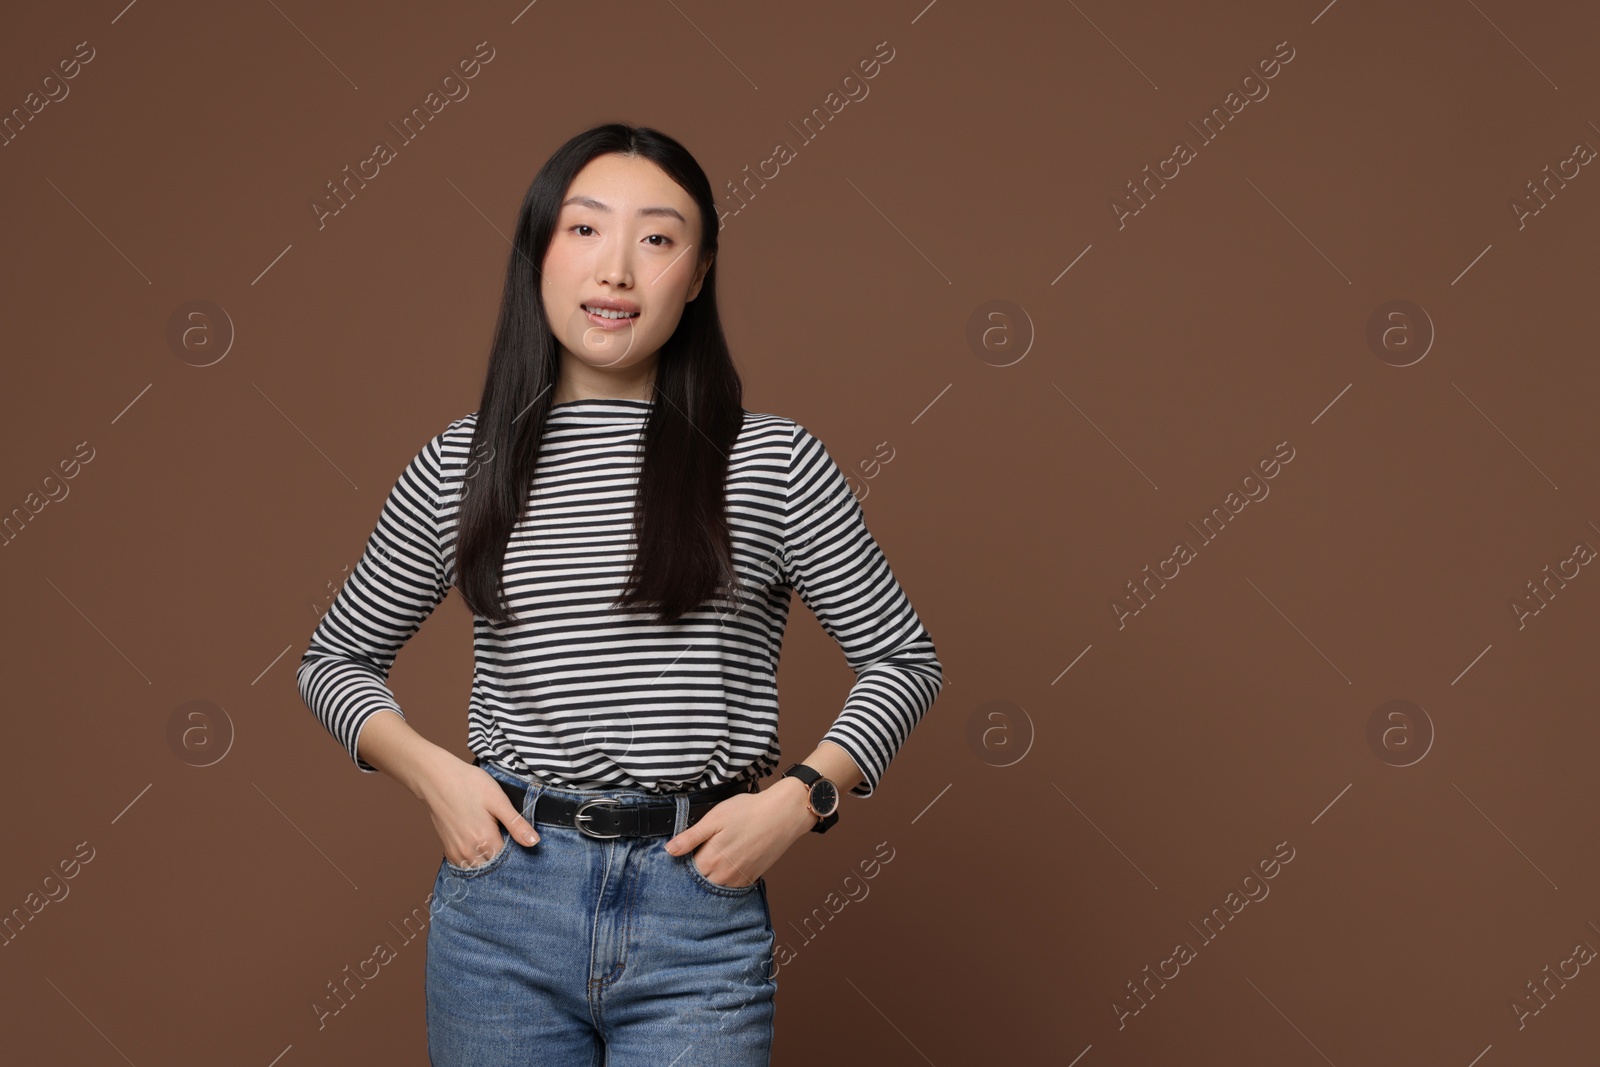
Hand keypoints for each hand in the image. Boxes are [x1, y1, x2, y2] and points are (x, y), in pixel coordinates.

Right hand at [419, 757, 539, 869]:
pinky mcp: (448, 849)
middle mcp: (469, 852)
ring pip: (479, 868)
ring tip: (494, 840)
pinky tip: (481, 844)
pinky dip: (475, 860)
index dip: (518, 852)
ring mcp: (457, 852)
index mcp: (485, 840)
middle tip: (507, 837)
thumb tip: (534, 842)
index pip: (509, 860)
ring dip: (489, 860)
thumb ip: (516, 824)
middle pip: (494, 866)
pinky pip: (466, 864)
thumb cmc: (469, 784)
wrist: (437, 779)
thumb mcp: (498, 800)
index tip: (520, 840)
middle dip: (504, 859)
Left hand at [662, 777, 816, 887]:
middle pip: (700, 879)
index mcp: (710, 860)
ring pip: (715, 883)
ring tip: (720, 851)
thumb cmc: (749, 812)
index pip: (685, 869)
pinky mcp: (751, 878)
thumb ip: (690, 837)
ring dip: (712, 873)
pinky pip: (731, 885)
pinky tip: (730, 859)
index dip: (684, 858)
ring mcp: (738, 879)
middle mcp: (723, 875)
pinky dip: (726, 876)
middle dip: (697, 867)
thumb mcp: (714, 818)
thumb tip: (669, 850)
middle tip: (705, 847)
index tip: (688, 847)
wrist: (783, 815)